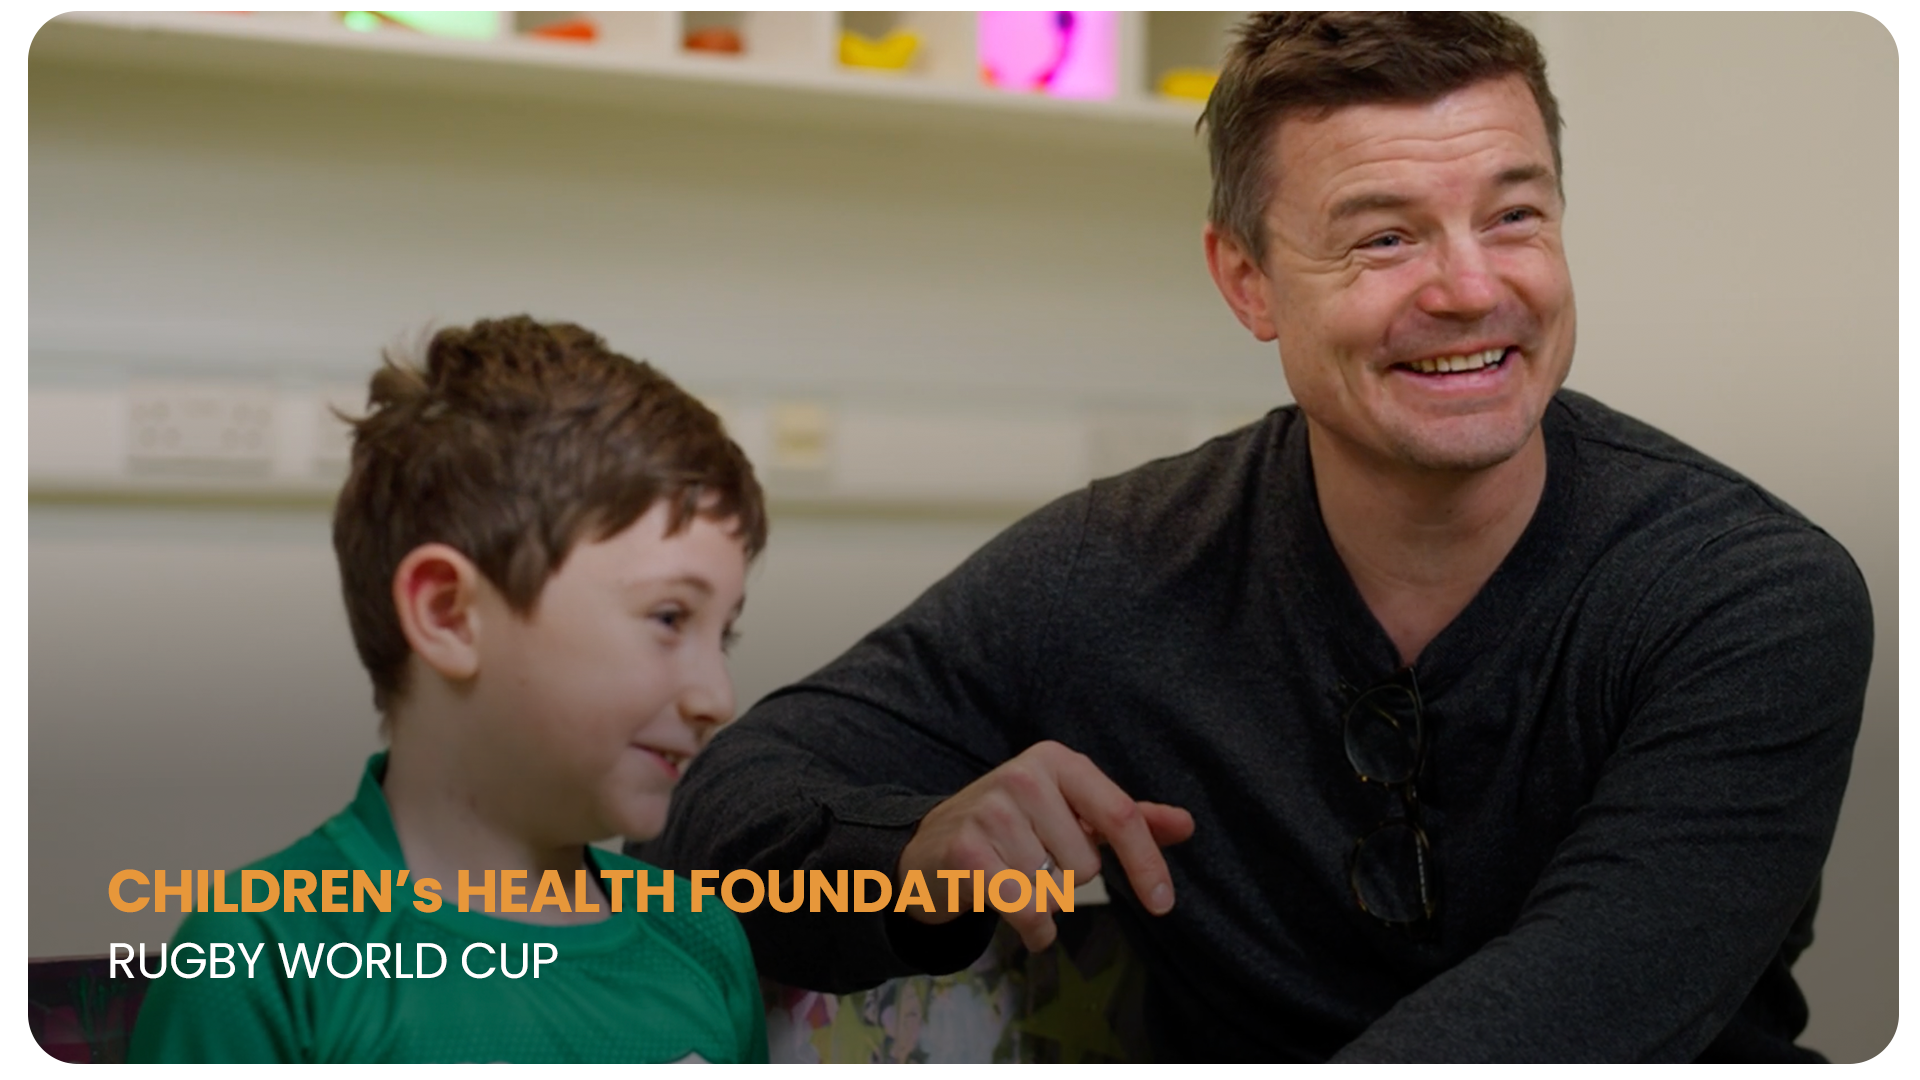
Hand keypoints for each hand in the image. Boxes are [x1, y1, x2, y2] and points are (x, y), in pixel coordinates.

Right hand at [896, 740, 1194, 950]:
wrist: (930, 850)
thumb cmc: (1013, 829)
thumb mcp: (1069, 813)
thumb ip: (1127, 819)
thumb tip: (1186, 825)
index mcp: (1057, 761)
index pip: (1120, 815)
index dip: (1146, 863)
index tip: (1163, 904)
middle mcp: (1023, 776)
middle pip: (1085, 863)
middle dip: (1066, 878)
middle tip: (1032, 861)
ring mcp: (991, 811)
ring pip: (1055, 890)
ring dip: (1043, 900)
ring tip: (1012, 878)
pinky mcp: (967, 851)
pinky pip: (1028, 910)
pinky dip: (1032, 928)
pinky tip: (1015, 914)